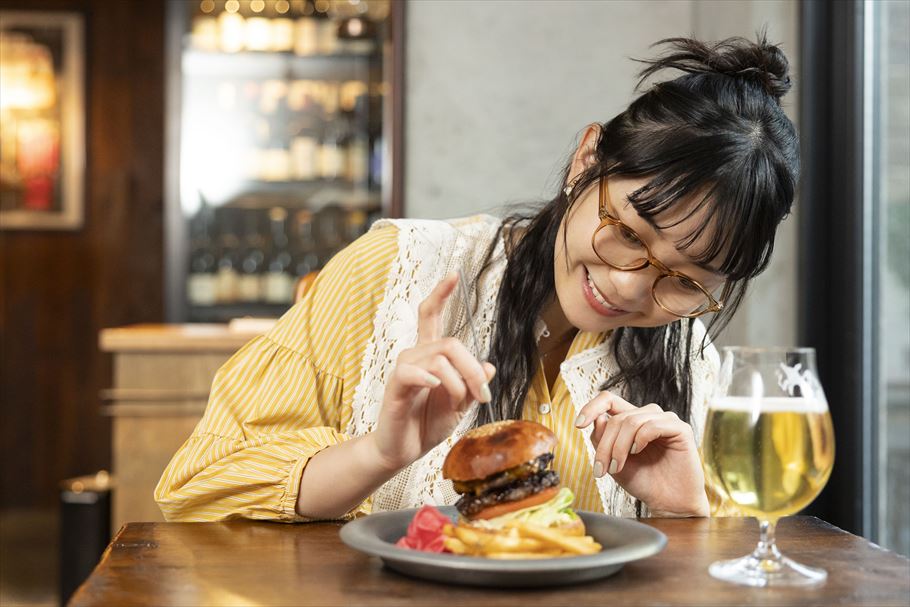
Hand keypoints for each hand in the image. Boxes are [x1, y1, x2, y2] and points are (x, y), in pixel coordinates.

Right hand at [371, 273, 495, 471]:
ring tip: (459, 403)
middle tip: (483, 394)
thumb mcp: (460, 405)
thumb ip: (473, 384)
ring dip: (459, 383)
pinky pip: (412, 371)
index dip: (441, 294)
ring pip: (440, 359)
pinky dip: (430, 379)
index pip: (430, 316)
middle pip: (451, 343)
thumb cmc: (427, 425)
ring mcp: (404, 369)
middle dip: (473, 368)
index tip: (453, 275)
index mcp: (430, 356)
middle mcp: (415, 356)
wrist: (403, 451)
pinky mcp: (395, 386)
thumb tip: (489, 365)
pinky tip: (436, 388)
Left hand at [575, 391, 708, 516]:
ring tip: (618, 467)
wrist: (669, 504)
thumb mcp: (613, 462)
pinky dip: (640, 440)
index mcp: (631, 420)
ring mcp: (665, 420)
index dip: (591, 407)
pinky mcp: (680, 429)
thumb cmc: (644, 482)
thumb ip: (602, 440)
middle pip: (617, 418)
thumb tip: (598, 418)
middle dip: (605, 445)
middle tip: (602, 468)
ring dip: (619, 446)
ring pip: (632, 421)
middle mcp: (648, 416)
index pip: (608, 400)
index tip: (578, 424)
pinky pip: (652, 425)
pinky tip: (637, 452)